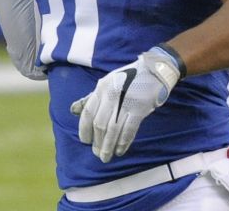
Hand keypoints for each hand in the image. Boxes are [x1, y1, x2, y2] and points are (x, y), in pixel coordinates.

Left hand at [70, 46, 182, 161]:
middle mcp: (110, 94)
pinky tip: (120, 151)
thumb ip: (90, 98)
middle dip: (97, 141)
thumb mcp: (107, 83)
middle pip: (99, 123)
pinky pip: (129, 129)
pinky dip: (123, 142)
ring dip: (108, 145)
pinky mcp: (139, 108)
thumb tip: (72, 110)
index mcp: (101, 88)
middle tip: (97, 154)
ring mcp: (125, 101)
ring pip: (113, 129)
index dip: (84, 129)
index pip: (88, 112)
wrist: (155, 70)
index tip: (85, 141)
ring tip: (106, 157)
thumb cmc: (128, 79)